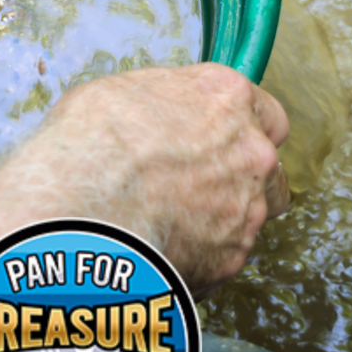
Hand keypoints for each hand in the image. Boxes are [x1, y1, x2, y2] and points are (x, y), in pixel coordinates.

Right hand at [2, 63, 289, 298]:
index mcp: (226, 98)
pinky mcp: (230, 259)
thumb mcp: (118, 92)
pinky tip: (163, 247)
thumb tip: (155, 119)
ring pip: (255, 214)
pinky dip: (201, 254)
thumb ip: (161, 103)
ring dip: (228, 216)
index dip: (242, 128)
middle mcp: (251, 151)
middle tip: (196, 181)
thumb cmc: (91, 144)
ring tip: (178, 220)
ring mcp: (247, 208)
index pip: (266, 112)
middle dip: (242, 174)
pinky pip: (224, 255)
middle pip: (268, 167)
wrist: (82, 210)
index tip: (220, 138)